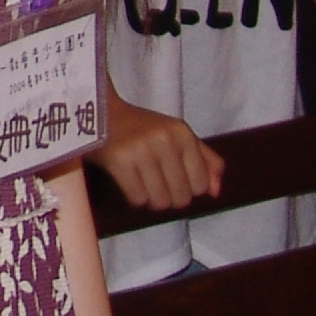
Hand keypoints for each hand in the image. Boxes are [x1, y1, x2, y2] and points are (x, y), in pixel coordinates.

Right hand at [91, 93, 223, 214]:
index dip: (188, 188)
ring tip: (144, 184)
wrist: (99, 113)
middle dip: (170, 197)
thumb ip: (206, 161)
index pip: (200, 185)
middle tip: (156, 183)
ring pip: (161, 202)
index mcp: (182, 133)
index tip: (174, 178)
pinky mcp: (119, 161)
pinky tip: (130, 183)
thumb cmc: (142, 127)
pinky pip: (138, 199)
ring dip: (152, 200)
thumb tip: (215, 193)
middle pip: (181, 197)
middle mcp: (164, 140)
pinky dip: (135, 198)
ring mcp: (141, 150)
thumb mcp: (179, 136)